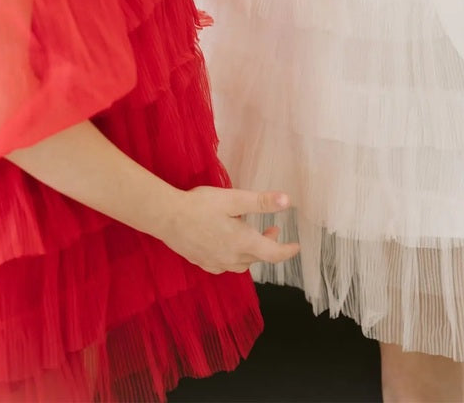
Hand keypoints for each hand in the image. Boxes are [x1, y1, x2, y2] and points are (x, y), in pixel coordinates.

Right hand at [159, 186, 300, 274]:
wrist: (167, 217)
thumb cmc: (200, 205)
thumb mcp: (234, 199)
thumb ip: (261, 201)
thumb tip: (287, 201)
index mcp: (242, 242)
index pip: (273, 254)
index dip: (287, 251)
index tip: (296, 247)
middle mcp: (231, 257)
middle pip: (258, 258)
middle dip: (270, 245)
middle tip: (274, 229)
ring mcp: (216, 263)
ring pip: (242, 263)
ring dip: (253, 252)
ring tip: (252, 235)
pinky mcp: (202, 262)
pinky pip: (225, 265)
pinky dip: (235, 257)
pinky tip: (229, 245)